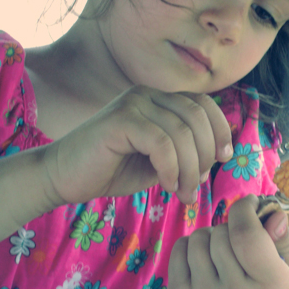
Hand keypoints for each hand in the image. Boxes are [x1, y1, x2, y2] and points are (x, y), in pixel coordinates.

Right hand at [42, 86, 232, 207]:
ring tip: (182, 193)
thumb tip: (219, 154)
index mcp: (159, 100)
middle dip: (206, 155)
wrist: (63, 177)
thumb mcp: (158, 161)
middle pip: (197, 116)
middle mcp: (147, 94)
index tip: (225, 157)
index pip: (204, 103)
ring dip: (190, 169)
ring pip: (182, 133)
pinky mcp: (120, 120)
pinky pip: (161, 143)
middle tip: (197, 186)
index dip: (221, 129)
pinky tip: (166, 186)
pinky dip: (171, 169)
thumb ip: (184, 152)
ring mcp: (133, 103)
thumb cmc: (111, 170)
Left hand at [168, 195, 288, 288]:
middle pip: (223, 233)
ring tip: (224, 253)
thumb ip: (284, 242)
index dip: (246, 208)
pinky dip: (193, 246)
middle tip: (241, 241)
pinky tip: (206, 261)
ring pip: (200, 238)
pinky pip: (180, 248)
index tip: (250, 204)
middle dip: (232, 226)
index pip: (246, 233)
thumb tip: (272, 213)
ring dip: (213, 236)